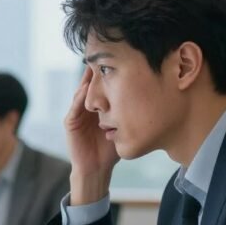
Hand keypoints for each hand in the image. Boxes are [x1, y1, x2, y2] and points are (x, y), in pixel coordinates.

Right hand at [64, 67, 119, 203]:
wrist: (97, 169)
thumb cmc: (111, 150)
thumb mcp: (124, 127)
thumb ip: (132, 115)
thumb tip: (155, 101)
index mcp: (99, 107)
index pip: (102, 85)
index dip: (108, 73)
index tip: (119, 58)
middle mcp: (86, 107)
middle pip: (90, 84)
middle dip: (96, 71)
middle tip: (103, 55)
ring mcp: (77, 114)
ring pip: (82, 92)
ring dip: (87, 80)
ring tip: (93, 67)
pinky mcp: (70, 123)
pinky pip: (75, 107)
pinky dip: (80, 97)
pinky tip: (86, 88)